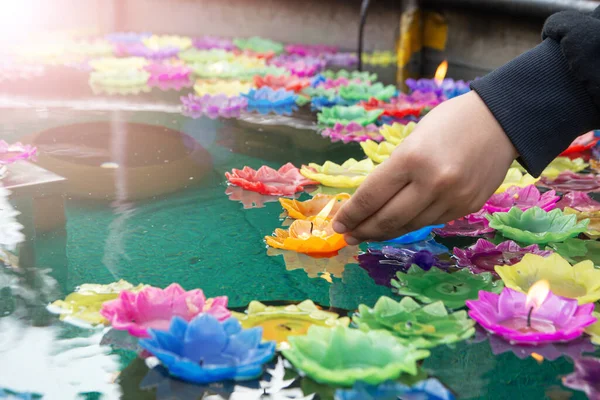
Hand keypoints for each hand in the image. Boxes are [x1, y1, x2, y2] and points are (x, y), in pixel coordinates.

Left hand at [332, 91, 518, 243]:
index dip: (350, 214)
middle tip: (348, 236)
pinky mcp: (467, 208)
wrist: (501, 120)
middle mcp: (432, 183)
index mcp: (411, 159)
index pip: (371, 197)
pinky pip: (431, 223)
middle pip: (387, 219)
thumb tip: (370, 203)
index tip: (338, 224)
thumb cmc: (449, 122)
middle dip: (363, 230)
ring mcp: (452, 199)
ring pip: (409, 226)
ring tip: (368, 234)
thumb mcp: (412, 139)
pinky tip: (397, 226)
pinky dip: (410, 226)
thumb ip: (394, 172)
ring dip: (384, 233)